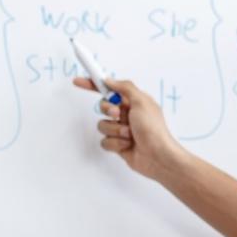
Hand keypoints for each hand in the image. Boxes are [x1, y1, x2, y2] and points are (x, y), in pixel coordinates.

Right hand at [72, 76, 186, 182]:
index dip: (94, 85)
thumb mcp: (141, 102)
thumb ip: (125, 88)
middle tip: (119, 115)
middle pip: (103, 107)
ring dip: (115, 130)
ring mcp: (122, 129)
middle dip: (109, 111)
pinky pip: (105, 141)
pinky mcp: (118, 144)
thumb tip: (109, 81)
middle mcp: (127, 114)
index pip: (110, 89)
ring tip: (129, 134)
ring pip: (103, 125)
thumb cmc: (154, 129)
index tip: (78, 82)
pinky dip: (115, 143)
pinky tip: (127, 145)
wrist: (158, 156)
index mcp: (134, 101)